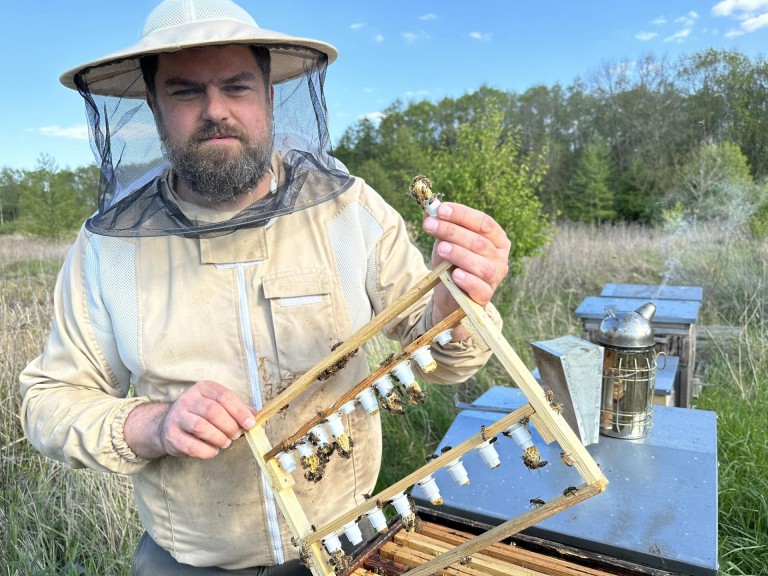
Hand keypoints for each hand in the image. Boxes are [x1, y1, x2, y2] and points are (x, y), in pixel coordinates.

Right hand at [125, 380, 255, 459]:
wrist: (168, 425)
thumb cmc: (201, 415)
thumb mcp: (219, 406)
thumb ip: (238, 410)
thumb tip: (258, 418)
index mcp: (203, 388)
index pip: (224, 396)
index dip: (240, 411)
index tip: (250, 424)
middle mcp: (188, 399)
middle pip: (213, 411)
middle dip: (229, 426)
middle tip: (236, 435)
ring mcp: (177, 416)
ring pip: (201, 427)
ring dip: (219, 438)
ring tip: (225, 442)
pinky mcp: (171, 435)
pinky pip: (192, 446)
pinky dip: (207, 451)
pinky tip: (213, 451)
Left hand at [423, 202, 509, 328]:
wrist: (449, 293)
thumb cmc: (451, 262)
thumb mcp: (445, 240)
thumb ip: (440, 223)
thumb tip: (430, 208)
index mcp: (496, 238)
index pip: (484, 222)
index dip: (462, 215)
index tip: (440, 210)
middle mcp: (500, 256)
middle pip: (480, 242)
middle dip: (453, 231)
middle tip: (430, 226)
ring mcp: (495, 277)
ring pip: (482, 265)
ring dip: (460, 254)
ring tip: (441, 248)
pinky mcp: (486, 296)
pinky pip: (480, 288)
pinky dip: (468, 281)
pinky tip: (455, 275)